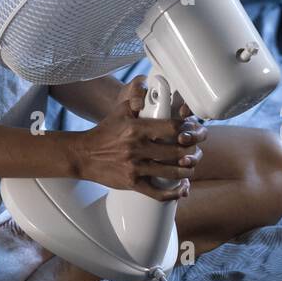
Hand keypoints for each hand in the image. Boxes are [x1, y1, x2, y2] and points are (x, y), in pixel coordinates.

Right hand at [67, 90, 205, 200]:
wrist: (84, 154)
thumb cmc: (105, 132)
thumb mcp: (120, 110)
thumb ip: (138, 99)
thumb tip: (153, 87)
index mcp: (137, 128)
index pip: (172, 127)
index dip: (188, 130)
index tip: (195, 131)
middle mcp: (137, 147)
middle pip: (177, 152)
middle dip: (193, 152)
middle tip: (197, 151)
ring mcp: (135, 167)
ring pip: (171, 173)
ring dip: (187, 172)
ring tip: (191, 167)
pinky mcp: (132, 183)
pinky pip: (157, 192)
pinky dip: (173, 193)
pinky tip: (182, 189)